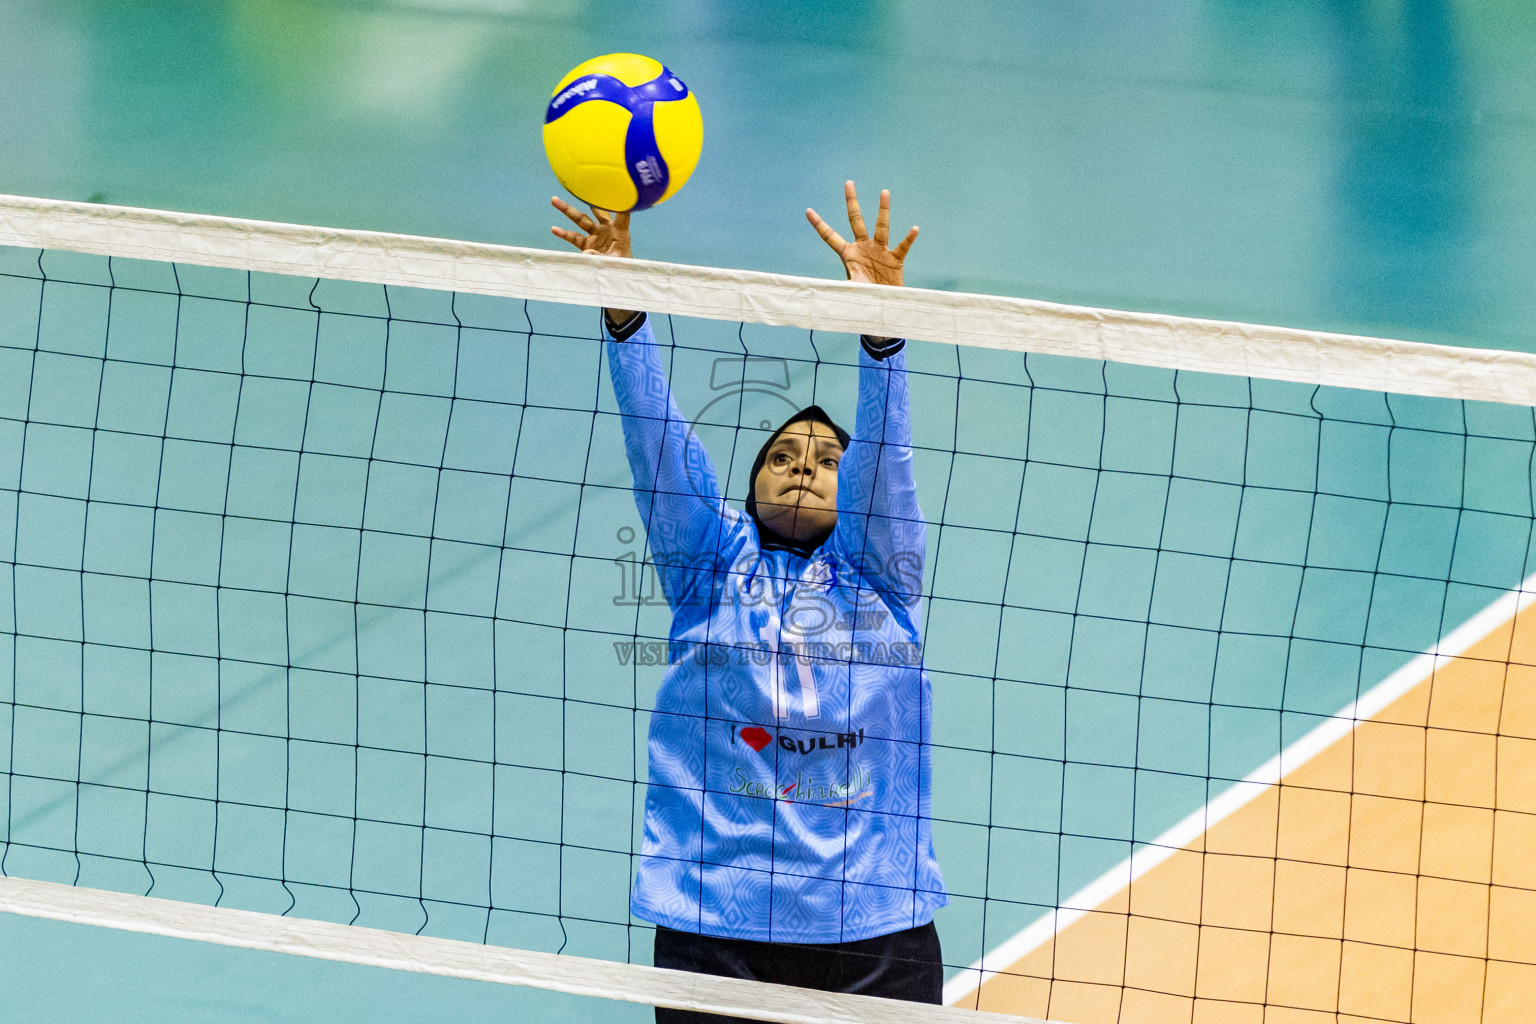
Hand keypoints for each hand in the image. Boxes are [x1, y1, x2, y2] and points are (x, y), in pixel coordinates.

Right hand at [551, 197, 634, 323]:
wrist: (619, 279)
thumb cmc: (624, 270)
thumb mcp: (617, 266)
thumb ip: (603, 259)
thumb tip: (586, 253)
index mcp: (620, 232)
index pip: (622, 214)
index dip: (620, 203)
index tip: (616, 189)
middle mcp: (607, 230)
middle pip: (597, 211)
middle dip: (588, 199)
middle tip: (580, 185)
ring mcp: (596, 236)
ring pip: (580, 220)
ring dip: (568, 211)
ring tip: (554, 200)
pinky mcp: (587, 245)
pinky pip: (573, 237)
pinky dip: (564, 233)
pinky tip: (554, 229)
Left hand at [806, 181, 917, 286]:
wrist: (883, 306)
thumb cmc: (864, 297)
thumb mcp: (849, 291)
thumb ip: (840, 289)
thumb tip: (823, 294)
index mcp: (848, 254)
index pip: (830, 236)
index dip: (819, 225)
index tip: (808, 211)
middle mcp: (863, 247)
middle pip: (856, 220)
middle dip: (851, 202)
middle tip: (848, 183)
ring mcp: (880, 251)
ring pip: (881, 227)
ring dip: (883, 210)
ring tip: (884, 192)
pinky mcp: (895, 259)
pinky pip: (902, 246)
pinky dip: (909, 239)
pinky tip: (914, 229)